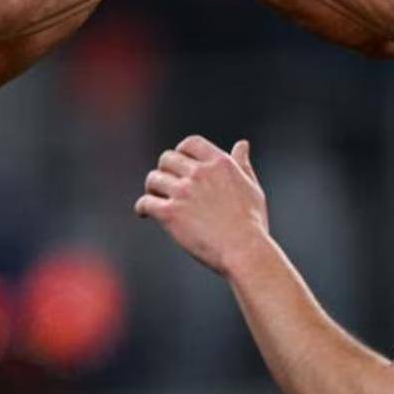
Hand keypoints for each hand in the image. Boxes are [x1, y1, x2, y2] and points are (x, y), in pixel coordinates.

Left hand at [135, 136, 268, 276]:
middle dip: (165, 169)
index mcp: (220, 163)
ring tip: (154, 198)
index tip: (179, 164)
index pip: (191, 143)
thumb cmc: (252, 223)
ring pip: (153, 179)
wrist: (244, 250)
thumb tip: (242, 145)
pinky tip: (144, 213)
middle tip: (165, 184)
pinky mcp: (170, 213)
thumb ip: (242, 164)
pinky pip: (146, 202)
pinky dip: (142, 207)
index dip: (181, 152)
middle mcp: (199, 173)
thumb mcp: (251, 187)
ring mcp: (183, 192)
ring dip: (152, 188)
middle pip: (167, 159)